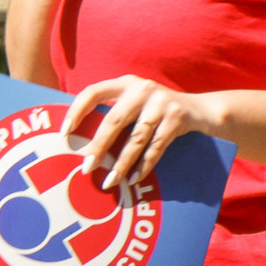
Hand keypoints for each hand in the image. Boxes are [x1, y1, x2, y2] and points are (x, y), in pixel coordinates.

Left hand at [62, 75, 221, 191]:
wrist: (202, 109)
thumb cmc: (157, 111)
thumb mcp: (136, 103)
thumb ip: (115, 112)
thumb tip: (80, 142)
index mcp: (125, 83)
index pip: (93, 92)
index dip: (76, 111)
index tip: (64, 133)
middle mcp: (142, 89)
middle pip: (114, 120)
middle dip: (99, 146)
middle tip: (86, 168)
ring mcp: (161, 102)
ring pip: (136, 138)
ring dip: (122, 163)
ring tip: (109, 181)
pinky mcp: (177, 118)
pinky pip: (157, 147)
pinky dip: (144, 165)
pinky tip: (134, 178)